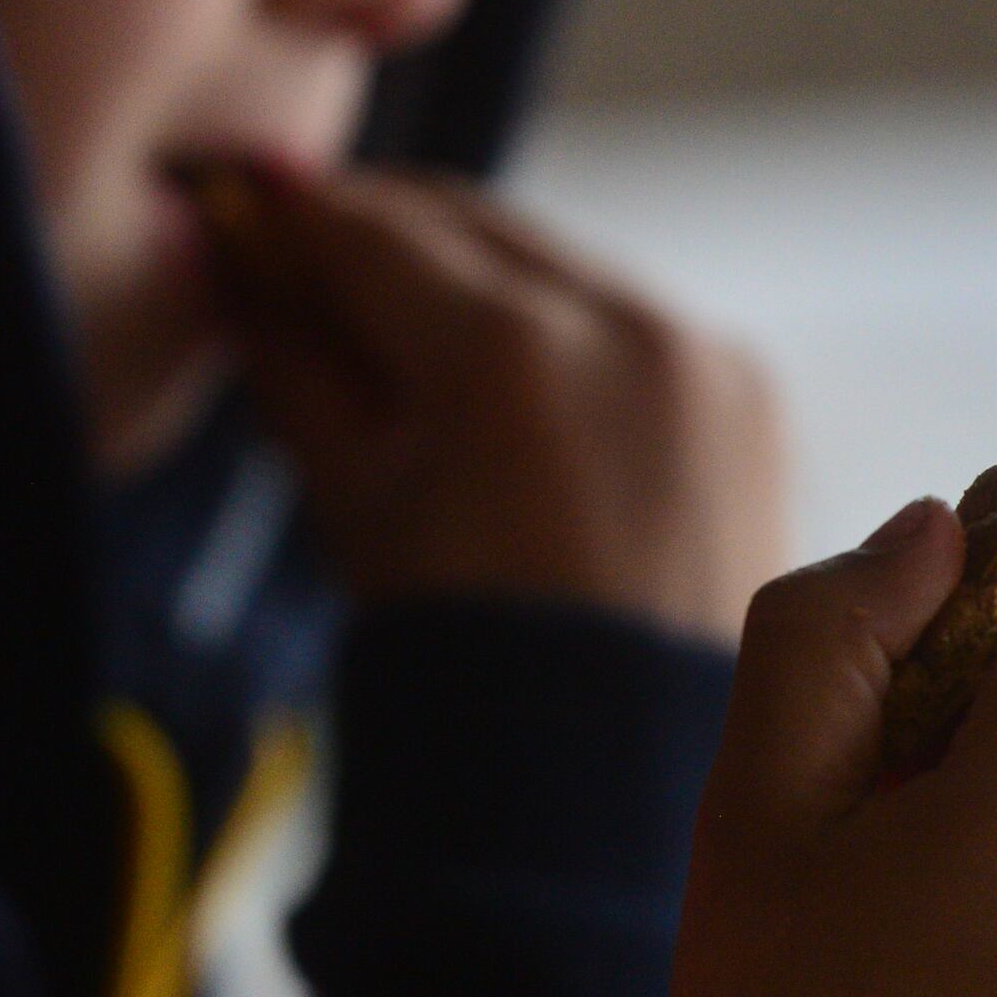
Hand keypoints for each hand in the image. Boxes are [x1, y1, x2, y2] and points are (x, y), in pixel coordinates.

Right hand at [190, 157, 786, 641]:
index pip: (373, 234)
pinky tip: (508, 381)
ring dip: (474, 280)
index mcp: (507, 354)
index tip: (249, 211)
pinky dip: (561, 332)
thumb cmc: (461, 660)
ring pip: (553, 265)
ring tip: (405, 335)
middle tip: (308, 259)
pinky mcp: (747, 393)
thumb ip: (296, 368)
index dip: (296, 221)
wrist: (612, 785)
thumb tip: (248, 278)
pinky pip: (629, 322)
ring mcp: (700, 355)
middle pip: (470, 227)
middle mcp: (622, 326)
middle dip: (385, 238)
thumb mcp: (354, 507)